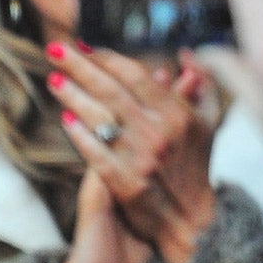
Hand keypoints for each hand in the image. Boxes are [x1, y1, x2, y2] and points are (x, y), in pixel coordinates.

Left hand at [49, 43, 218, 262]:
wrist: (191, 216)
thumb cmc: (197, 163)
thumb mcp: (209, 120)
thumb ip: (202, 83)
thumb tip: (185, 55)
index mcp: (178, 114)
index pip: (136, 76)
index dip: (109, 58)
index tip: (86, 45)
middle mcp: (159, 132)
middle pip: (112, 90)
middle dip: (81, 66)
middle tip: (55, 48)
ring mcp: (141, 158)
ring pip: (100, 118)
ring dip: (73, 95)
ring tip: (53, 78)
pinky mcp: (125, 183)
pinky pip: (97, 154)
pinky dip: (81, 136)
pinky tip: (65, 119)